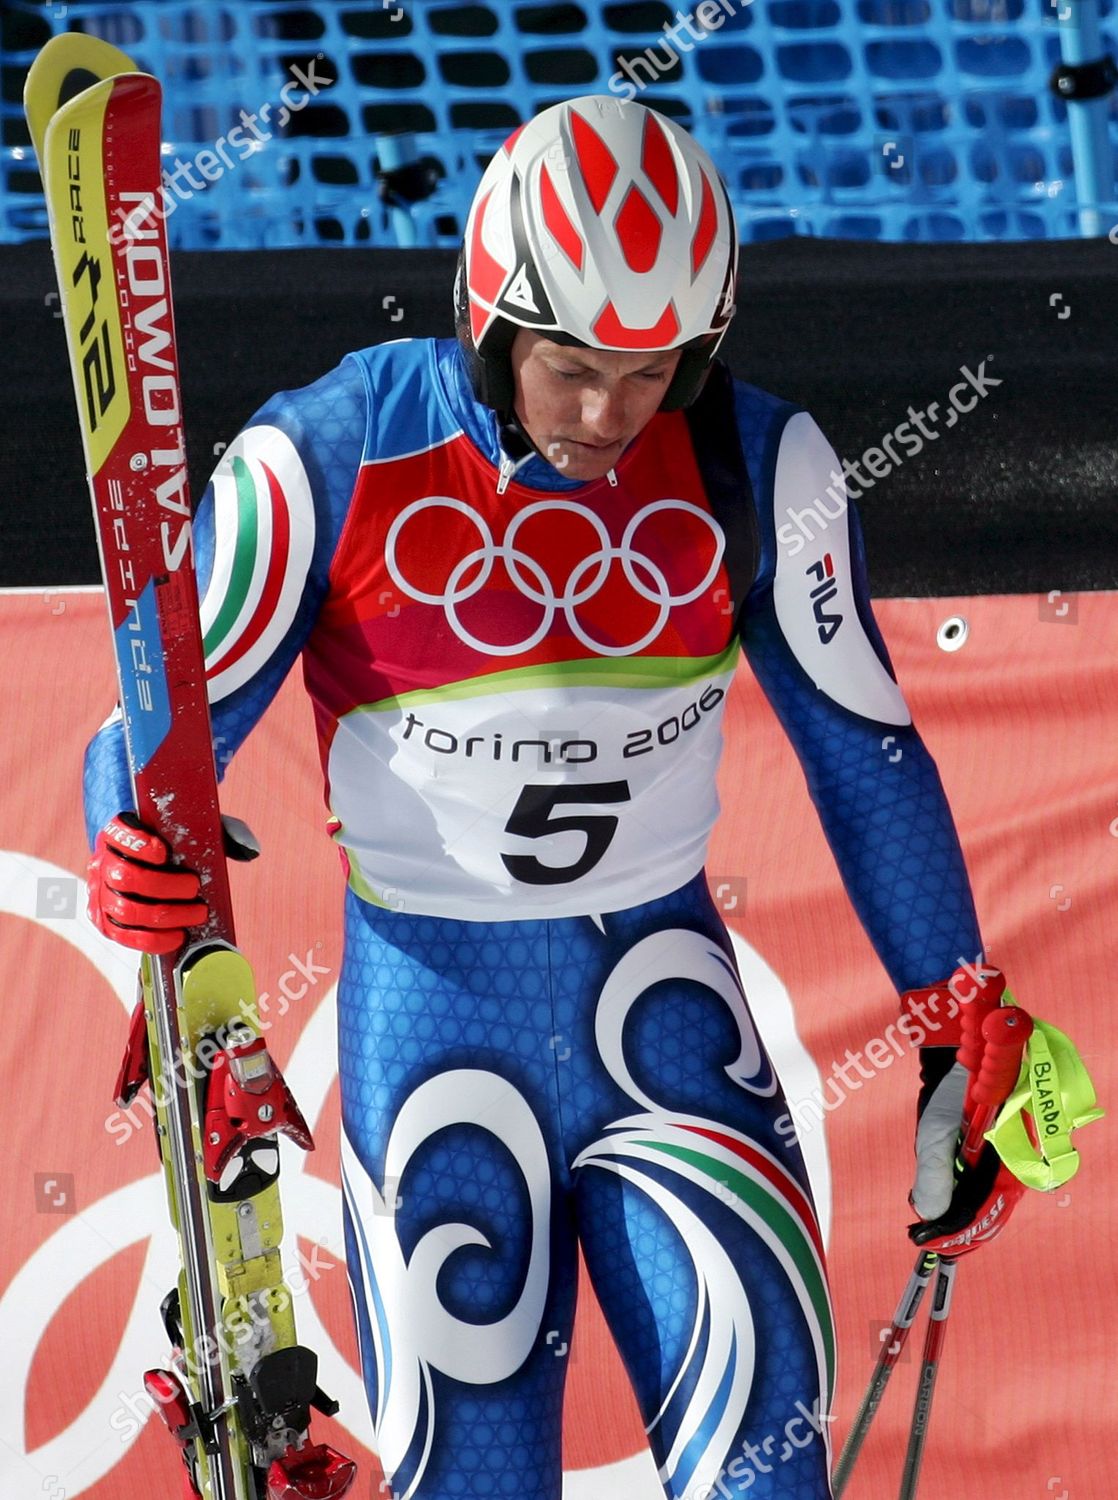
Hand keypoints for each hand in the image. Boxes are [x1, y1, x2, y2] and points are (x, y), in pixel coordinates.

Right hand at [87, 811, 209, 954]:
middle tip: (194, 889)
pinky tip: (177, 936)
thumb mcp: (194, 827)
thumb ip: (222, 831)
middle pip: (125, 877)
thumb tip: (250, 848)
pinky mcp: (105, 921)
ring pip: (125, 909)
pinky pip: (123, 936)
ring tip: (196, 913)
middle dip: (164, 886)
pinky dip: (151, 940)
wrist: (143, 865)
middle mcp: (102, 862)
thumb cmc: (173, 844)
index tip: (163, 852)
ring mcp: (99, 894)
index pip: (119, 834)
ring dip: (166, 915)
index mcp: (118, 833)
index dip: (137, 845)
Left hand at [908, 1045, 1023, 1255]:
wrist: (955, 1064)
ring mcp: (1005, 1161)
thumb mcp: (936, 1134)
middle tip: (931, 1244)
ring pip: (986, 1201)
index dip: (960, 1230)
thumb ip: (934, 1173)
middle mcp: (1014, 1165)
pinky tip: (944, 1213)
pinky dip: (963, 1202)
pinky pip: (983, 1188)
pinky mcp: (994, 1157)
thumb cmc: (949, 1095)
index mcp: (1010, 1161)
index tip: (932, 1243)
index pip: (987, 1209)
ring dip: (962, 1218)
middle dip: (962, 1230)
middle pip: (990, 1209)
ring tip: (934, 1235)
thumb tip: (929, 1215)